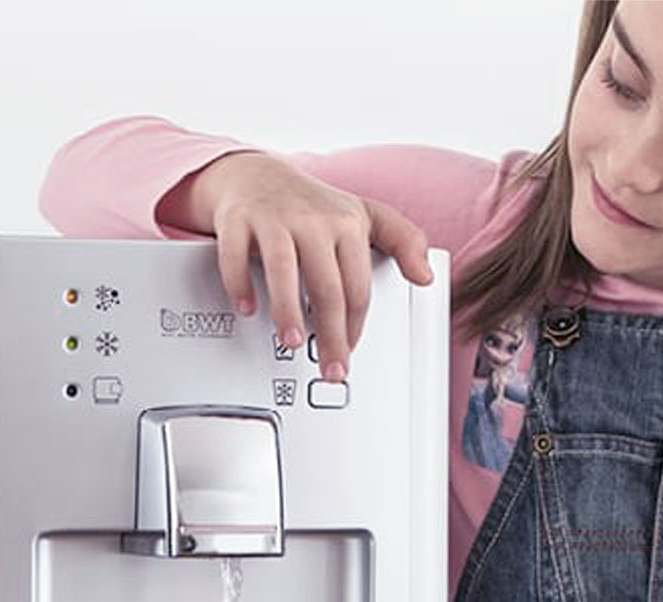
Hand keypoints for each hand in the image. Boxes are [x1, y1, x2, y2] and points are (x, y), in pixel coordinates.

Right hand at [182, 152, 432, 380]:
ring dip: (288, 311)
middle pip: (327, 287)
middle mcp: (312, 220)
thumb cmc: (312, 206)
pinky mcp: (239, 219)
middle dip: (330, 333)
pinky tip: (249, 308)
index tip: (348, 352)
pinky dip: (239, 283)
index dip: (355, 326)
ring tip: (292, 342)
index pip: (357, 287)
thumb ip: (403, 241)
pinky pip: (236, 255)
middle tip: (331, 366)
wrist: (256, 174)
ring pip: (283, 270)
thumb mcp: (364, 216)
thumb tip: (426, 277)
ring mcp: (274, 219)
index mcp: (346, 225)